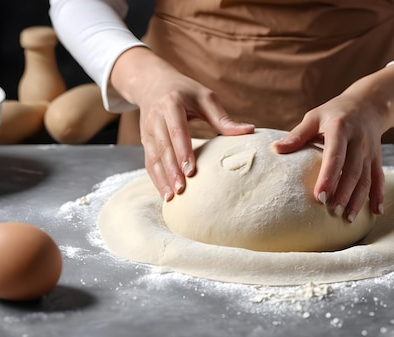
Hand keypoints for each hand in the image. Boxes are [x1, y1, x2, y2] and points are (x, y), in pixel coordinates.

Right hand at [111, 47, 253, 200]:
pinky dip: (155, 178)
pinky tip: (165, 193)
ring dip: (162, 178)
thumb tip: (249, 130)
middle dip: (171, 170)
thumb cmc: (185, 91)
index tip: (190, 170)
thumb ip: (223, 118)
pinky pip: (148, 162)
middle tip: (182, 189)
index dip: (182, 151)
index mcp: (172, 104)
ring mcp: (147, 130)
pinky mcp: (145, 141)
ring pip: (153, 158)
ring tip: (172, 197)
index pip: (177, 130)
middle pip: (163, 147)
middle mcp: (155, 118)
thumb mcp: (205, 97)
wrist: (152, 83)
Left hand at [273, 92, 386, 222]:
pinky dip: (379, 195)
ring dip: (358, 199)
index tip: (319, 197)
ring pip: (366, 178)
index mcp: (340, 130)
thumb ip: (297, 135)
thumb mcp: (314, 117)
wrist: (367, 105)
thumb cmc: (334, 113)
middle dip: (344, 194)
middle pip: (352, 171)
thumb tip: (275, 150)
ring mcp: (370, 151)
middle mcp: (358, 141)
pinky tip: (376, 212)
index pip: (334, 157)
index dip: (328, 178)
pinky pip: (379, 178)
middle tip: (333, 213)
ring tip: (348, 218)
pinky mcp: (377, 158)